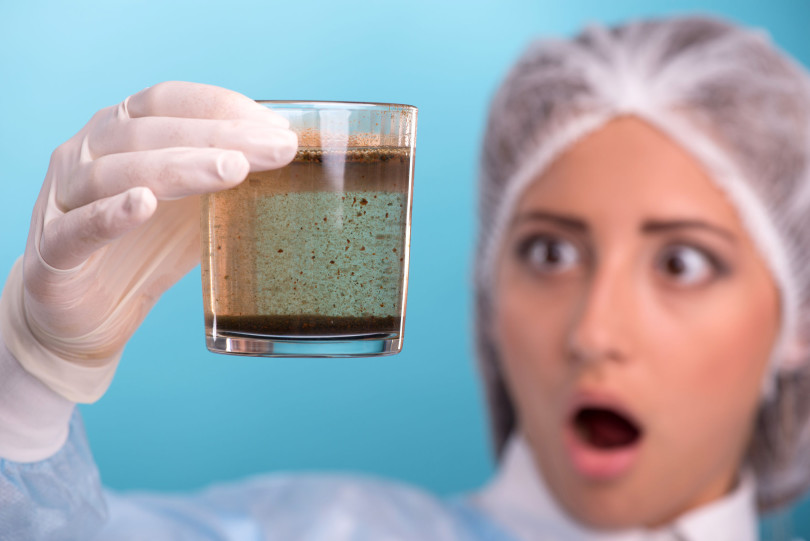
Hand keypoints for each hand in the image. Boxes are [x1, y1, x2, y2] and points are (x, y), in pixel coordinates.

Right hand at [0, 81, 296, 401]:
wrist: (88, 318)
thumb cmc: (146, 250)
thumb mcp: (196, 211)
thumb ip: (228, 184)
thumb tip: (291, 159)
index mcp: (120, 133)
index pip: (168, 102)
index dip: (222, 108)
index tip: (276, 129)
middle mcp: (85, 153)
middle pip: (150, 133)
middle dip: (220, 138)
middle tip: (278, 149)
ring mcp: (63, 200)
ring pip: (116, 172)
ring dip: (179, 167)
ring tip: (232, 171)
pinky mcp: (51, 253)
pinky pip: (77, 228)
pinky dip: (111, 214)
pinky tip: (145, 204)